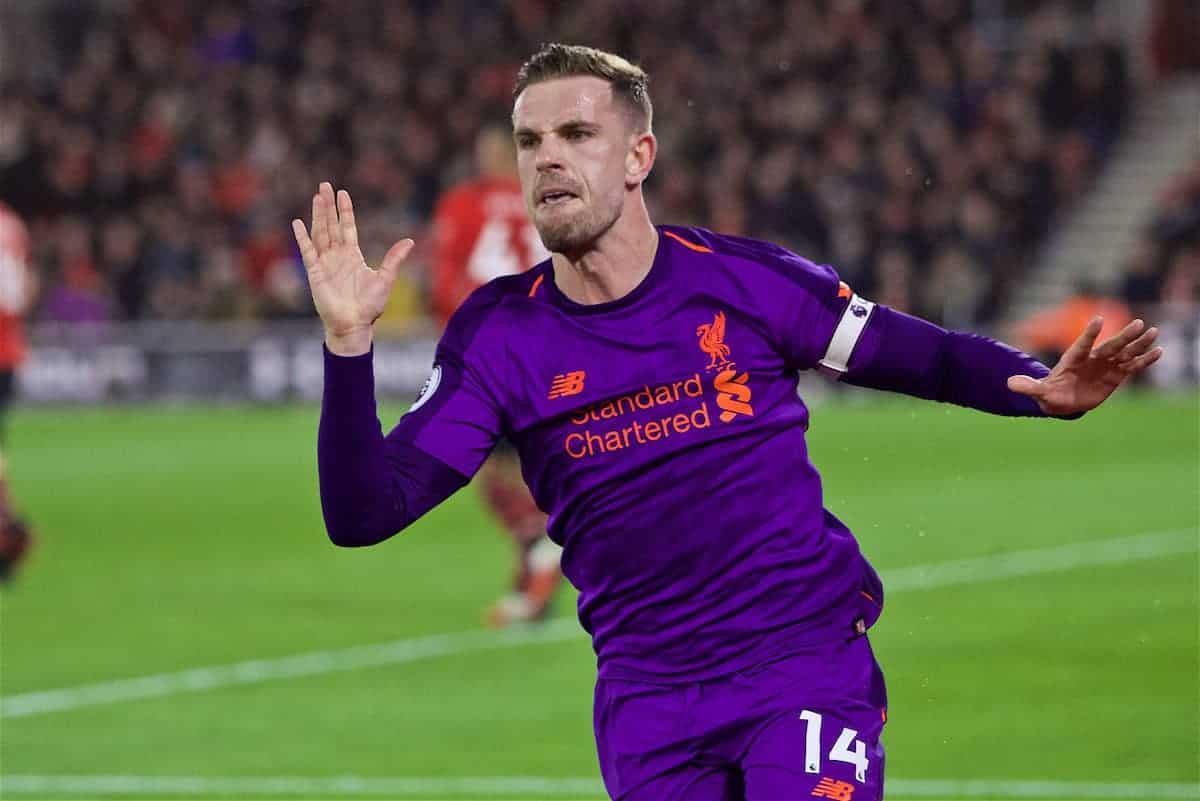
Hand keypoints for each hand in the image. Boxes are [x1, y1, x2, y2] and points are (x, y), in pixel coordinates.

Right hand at [291, 182, 414, 355]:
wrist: (355, 324)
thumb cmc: (369, 306)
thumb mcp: (385, 278)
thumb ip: (394, 259)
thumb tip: (410, 241)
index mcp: (352, 256)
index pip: (347, 227)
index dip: (344, 210)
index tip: (342, 193)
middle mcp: (337, 256)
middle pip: (331, 225)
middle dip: (328, 206)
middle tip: (324, 185)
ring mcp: (325, 263)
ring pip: (320, 233)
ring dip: (318, 215)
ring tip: (316, 196)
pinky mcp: (315, 273)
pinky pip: (307, 252)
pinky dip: (302, 238)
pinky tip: (297, 223)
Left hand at [1007, 317, 1162, 416]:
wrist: (1063, 400)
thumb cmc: (1050, 394)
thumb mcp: (1039, 392)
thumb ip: (1028, 387)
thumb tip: (1009, 383)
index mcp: (1073, 359)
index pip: (1082, 345)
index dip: (1089, 334)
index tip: (1097, 320)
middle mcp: (1092, 359)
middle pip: (1109, 345)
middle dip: (1123, 336)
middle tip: (1139, 323)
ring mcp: (1106, 365)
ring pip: (1125, 352)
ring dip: (1139, 344)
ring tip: (1154, 332)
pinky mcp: (1116, 375)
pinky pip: (1132, 366)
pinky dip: (1144, 360)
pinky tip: (1158, 352)